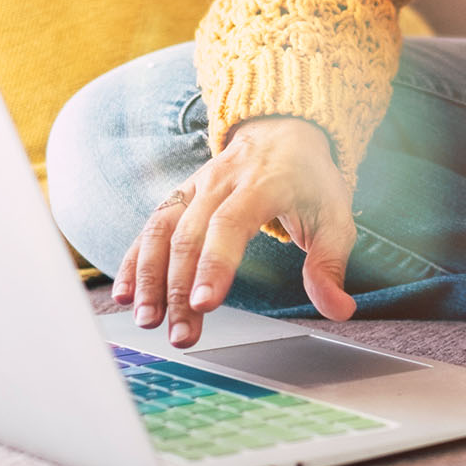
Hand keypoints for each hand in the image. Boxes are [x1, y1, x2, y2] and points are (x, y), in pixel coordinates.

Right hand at [113, 115, 357, 345]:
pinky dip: (134, 259)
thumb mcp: (334, 216)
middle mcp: (221, 181)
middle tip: (181, 335)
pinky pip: (151, 226)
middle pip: (190, 235)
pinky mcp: (179, 196)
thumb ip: (330, 264)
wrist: (283, 130)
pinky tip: (126, 294)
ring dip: (150, 277)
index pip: (231, 223)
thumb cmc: (310, 180)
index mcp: (262, 183)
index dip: (215, 264)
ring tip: (147, 320)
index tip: (205, 304)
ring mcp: (195, 186)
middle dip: (180, 289)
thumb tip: (339, 310)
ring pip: (162, 230)